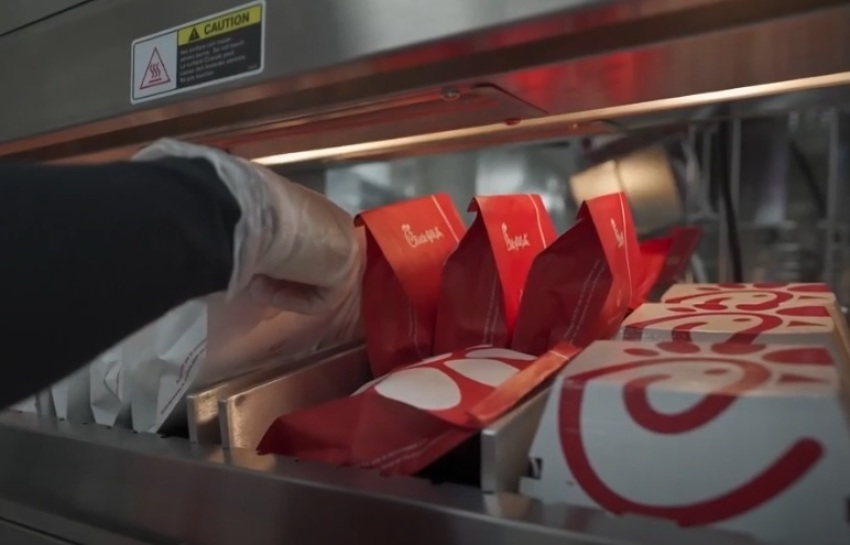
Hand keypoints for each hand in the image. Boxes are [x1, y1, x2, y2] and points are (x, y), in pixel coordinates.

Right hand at [133, 139, 361, 314]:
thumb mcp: (245, 222)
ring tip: (253, 281)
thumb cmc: (233, 210)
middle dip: (284, 280)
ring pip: (315, 284)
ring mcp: (345, 243)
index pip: (306, 244)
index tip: (252, 275)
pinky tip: (265, 286)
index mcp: (311, 206)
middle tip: (252, 283)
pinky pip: (320, 299)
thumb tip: (228, 246)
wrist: (242, 210)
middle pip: (316, 266)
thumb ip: (254, 234)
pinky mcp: (347, 267)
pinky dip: (290, 300)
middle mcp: (333, 221)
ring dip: (280, 289)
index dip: (280, 265)